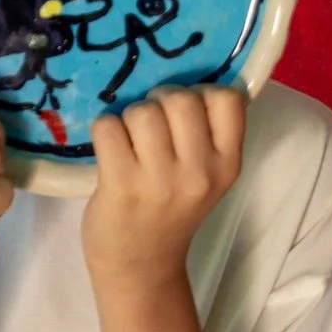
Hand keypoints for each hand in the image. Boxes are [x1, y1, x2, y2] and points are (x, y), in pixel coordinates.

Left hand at [82, 85, 245, 293]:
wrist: (140, 266)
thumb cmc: (171, 208)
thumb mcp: (205, 174)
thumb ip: (204, 132)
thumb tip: (182, 65)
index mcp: (227, 164)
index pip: (228, 98)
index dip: (201, 94)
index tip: (186, 116)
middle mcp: (200, 173)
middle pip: (179, 98)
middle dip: (158, 102)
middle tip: (151, 128)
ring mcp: (160, 181)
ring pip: (142, 111)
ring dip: (128, 119)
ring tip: (130, 143)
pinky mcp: (121, 185)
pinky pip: (108, 126)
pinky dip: (104, 131)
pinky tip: (110, 153)